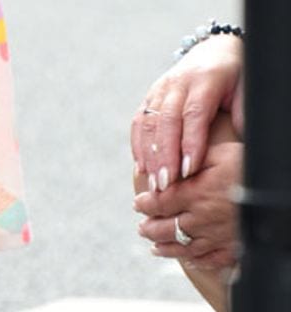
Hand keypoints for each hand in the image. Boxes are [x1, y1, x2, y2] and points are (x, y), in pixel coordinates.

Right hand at [130, 33, 242, 190]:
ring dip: (149, 154)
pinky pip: (139, 120)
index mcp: (205, 79)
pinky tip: (141, 167)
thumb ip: (242, 117)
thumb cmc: (236, 77)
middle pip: (166, 120)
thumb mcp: (246, 92)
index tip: (188, 170)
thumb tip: (239, 149)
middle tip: (166, 184)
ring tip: (153, 182)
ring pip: (148, 121)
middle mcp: (178, 82)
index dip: (190, 143)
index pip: (194, 114)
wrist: (216, 49)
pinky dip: (138, 145)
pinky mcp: (150, 94)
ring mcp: (160, 87)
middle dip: (164, 155)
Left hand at [135, 112, 241, 271]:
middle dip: (150, 229)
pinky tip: (190, 259)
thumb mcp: (219, 154)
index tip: (138, 205)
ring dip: (167, 248)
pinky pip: (213, 259)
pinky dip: (198, 261)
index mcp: (195, 193)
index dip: (145, 205)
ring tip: (155, 247)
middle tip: (142, 228)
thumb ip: (190, 160)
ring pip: (185, 247)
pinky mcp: (235, 247)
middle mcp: (202, 218)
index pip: (159, 203)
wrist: (277, 192)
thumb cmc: (249, 168)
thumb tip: (168, 168)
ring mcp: (218, 236)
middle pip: (167, 229)